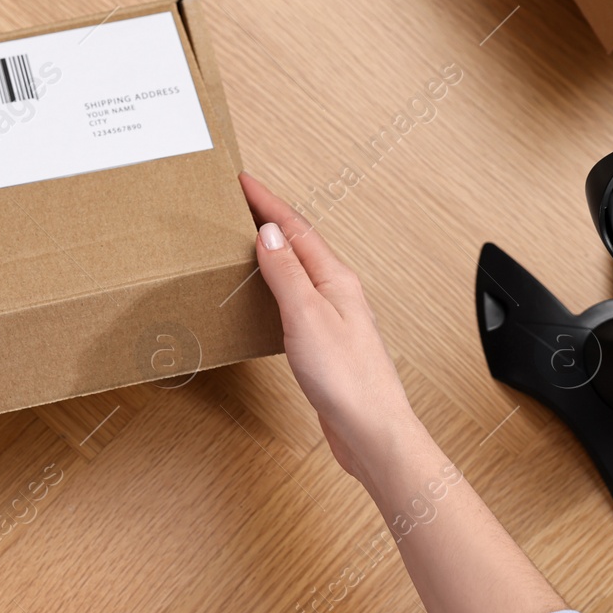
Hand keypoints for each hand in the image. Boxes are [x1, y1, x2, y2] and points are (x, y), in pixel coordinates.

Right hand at [240, 172, 422, 481]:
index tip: (243, 181)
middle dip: (270, 218)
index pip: (296, 228)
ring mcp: (332, 317)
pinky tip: (265, 293)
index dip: (267, 202)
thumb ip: (286, 273)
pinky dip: (276, 284)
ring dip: (273, 249)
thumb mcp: (307, 316)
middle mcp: (337, 293)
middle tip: (241, 201)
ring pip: (298, 271)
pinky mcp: (324, 342)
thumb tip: (269, 233)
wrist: (372, 431)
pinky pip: (295, 298)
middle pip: (299, 243)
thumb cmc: (348, 379)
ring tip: (248, 237)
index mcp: (335, 279)